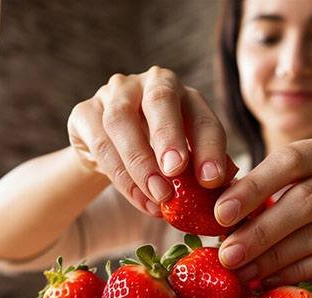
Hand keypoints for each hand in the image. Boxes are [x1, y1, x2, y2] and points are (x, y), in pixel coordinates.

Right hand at [67, 66, 233, 216]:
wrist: (109, 149)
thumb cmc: (157, 155)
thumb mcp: (184, 160)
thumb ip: (201, 172)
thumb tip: (227, 195)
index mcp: (184, 95)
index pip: (202, 117)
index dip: (209, 149)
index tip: (212, 181)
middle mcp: (150, 84)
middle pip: (160, 100)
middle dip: (169, 137)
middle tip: (175, 172)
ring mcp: (114, 94)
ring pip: (121, 121)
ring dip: (140, 162)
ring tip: (158, 196)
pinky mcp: (84, 112)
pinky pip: (100, 143)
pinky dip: (121, 176)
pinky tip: (140, 199)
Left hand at [214, 133, 311, 283]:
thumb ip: (274, 194)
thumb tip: (218, 215)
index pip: (290, 159)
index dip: (253, 187)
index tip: (220, 215)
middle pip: (304, 200)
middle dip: (260, 231)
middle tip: (227, 255)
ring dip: (277, 257)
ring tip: (245, 273)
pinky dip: (303, 270)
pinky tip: (276, 279)